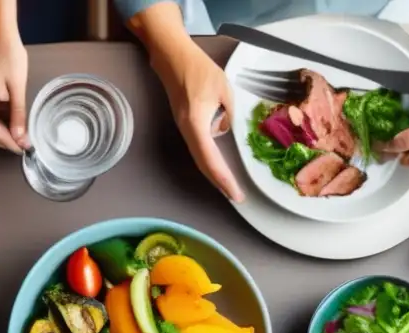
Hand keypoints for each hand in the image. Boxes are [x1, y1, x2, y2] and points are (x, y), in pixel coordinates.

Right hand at [0, 36, 29, 152]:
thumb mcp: (17, 88)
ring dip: (2, 137)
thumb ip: (18, 115)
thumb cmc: (10, 58)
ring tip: (21, 139)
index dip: (8, 141)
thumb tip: (20, 138)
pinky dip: (1, 129)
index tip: (23, 148)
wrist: (3, 41)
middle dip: (4, 142)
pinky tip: (15, 129)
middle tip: (23, 146)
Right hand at [152, 37, 242, 201]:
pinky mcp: (185, 126)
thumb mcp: (224, 89)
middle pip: (203, 164)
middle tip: (235, 196)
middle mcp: (187, 131)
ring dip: (214, 173)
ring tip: (229, 186)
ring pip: (200, 158)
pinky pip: (199, 149)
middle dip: (219, 182)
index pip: (211, 157)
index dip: (223, 177)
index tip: (235, 192)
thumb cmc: (199, 69)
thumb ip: (228, 114)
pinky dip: (210, 161)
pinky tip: (219, 166)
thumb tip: (224, 130)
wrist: (173, 59)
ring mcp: (184, 129)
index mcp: (196, 123)